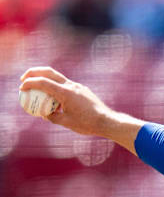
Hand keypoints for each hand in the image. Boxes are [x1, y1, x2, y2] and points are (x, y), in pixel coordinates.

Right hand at [19, 67, 143, 154]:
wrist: (107, 121)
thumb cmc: (87, 124)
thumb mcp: (66, 122)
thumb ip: (52, 116)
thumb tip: (45, 113)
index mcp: (66, 93)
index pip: (43, 82)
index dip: (30, 83)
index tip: (22, 87)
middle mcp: (72, 86)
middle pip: (49, 72)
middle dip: (34, 72)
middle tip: (24, 79)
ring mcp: (78, 87)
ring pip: (58, 78)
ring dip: (45, 80)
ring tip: (37, 91)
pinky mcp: (82, 90)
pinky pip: (66, 86)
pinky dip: (56, 88)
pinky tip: (54, 100)